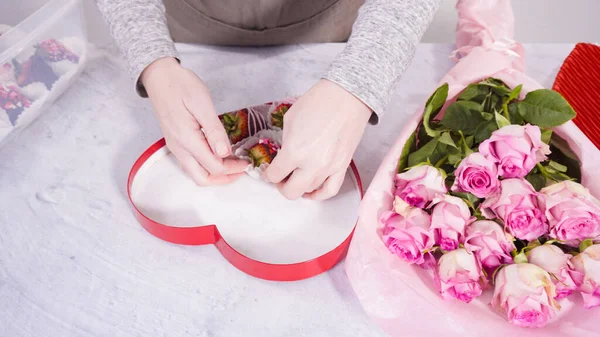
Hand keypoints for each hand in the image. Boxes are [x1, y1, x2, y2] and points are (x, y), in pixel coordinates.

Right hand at [141, 57, 246, 184]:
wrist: (159, 76)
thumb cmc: (181, 85)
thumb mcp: (202, 103)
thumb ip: (214, 130)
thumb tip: (224, 152)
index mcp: (187, 139)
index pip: (213, 166)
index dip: (233, 168)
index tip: (247, 162)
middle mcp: (179, 148)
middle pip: (203, 178)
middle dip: (224, 178)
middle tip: (241, 168)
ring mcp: (175, 147)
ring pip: (196, 174)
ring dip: (215, 174)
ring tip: (233, 164)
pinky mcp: (175, 143)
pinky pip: (191, 164)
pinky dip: (206, 166)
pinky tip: (218, 156)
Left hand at [265, 79, 371, 199]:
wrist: (347, 97)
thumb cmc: (318, 102)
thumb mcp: (290, 120)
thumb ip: (285, 143)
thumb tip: (284, 156)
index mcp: (294, 151)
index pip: (274, 175)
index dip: (268, 174)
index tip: (268, 170)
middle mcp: (312, 164)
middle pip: (291, 191)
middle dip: (281, 186)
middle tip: (280, 177)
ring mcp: (329, 168)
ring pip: (309, 191)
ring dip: (299, 186)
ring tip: (295, 177)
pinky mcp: (343, 166)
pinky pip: (330, 190)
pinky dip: (319, 194)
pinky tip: (311, 191)